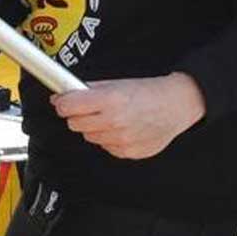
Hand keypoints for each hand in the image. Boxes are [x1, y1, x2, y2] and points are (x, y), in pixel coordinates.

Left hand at [53, 73, 204, 158]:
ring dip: (93, 127)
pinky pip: (105, 146)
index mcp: (110, 100)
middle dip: (77, 115)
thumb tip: (65, 95)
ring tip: (110, 117)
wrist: (175, 106)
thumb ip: (90, 89)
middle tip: (88, 108)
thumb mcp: (117, 83)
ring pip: (89, 136)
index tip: (62, 101)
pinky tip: (120, 128)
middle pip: (74, 124)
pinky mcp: (127, 153)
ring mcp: (120, 140)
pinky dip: (108, 138)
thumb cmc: (148, 92)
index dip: (62, 103)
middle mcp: (114, 122)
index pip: (69, 107)